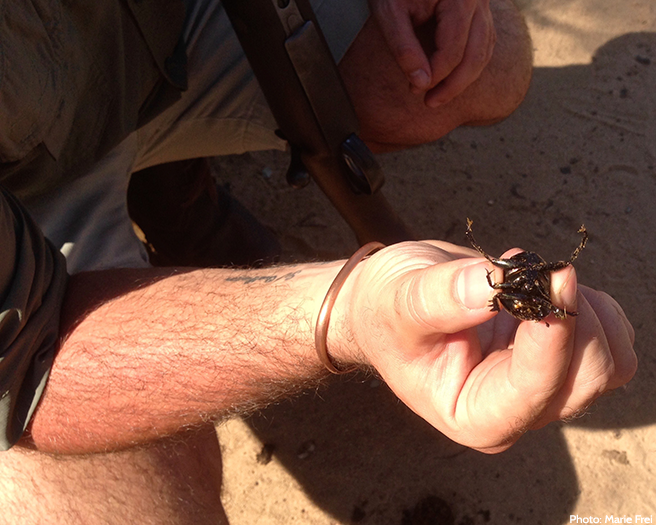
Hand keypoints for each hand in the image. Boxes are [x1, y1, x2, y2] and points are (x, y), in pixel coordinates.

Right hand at [335, 241, 636, 452]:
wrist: (387, 304)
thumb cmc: (385, 311)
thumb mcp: (398, 302)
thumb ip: (441, 299)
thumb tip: (494, 286)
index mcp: (472, 414)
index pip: (533, 389)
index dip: (552, 336)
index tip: (553, 279)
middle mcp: (514, 410)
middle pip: (585, 380)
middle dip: (575, 321)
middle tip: (543, 272)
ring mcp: (540, 386)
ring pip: (608, 363)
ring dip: (590, 313)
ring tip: (540, 281)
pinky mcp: (557, 359)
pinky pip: (610, 341)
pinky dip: (594, 306)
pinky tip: (547, 287)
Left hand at [369, 0, 496, 106]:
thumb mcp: (390, 12)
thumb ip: (404, 48)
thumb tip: (420, 84)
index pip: (454, 49)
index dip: (435, 75)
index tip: (415, 90)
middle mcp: (478, 0)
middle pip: (476, 55)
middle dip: (453, 85)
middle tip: (430, 103)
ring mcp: (483, 4)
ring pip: (484, 51)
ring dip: (464, 79)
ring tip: (439, 96)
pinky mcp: (479, 9)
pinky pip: (484, 43)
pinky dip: (470, 63)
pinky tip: (452, 77)